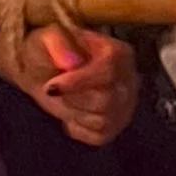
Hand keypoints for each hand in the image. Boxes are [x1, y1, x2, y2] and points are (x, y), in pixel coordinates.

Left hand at [27, 24, 137, 146]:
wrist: (46, 72)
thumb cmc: (49, 52)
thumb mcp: (46, 38)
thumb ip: (57, 43)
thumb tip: (71, 62)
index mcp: (119, 52)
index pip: (108, 71)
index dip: (78, 82)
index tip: (51, 87)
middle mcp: (129, 80)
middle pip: (105, 101)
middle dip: (71, 98)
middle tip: (54, 89)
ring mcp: (126, 106)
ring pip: (101, 121)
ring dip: (72, 112)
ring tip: (64, 98)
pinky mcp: (115, 127)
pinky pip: (97, 136)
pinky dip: (77, 128)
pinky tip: (71, 111)